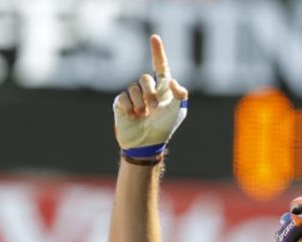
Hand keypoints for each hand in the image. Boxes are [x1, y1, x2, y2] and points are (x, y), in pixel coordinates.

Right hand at [113, 35, 188, 157]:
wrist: (146, 143)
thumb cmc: (164, 127)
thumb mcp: (177, 111)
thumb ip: (180, 95)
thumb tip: (174, 82)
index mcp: (163, 88)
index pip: (160, 66)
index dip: (157, 52)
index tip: (154, 38)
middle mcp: (148, 89)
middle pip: (146, 78)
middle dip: (150, 93)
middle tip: (154, 109)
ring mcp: (134, 96)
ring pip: (134, 87)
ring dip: (141, 102)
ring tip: (144, 115)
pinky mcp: (121, 103)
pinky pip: (124, 96)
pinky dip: (130, 107)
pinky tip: (133, 117)